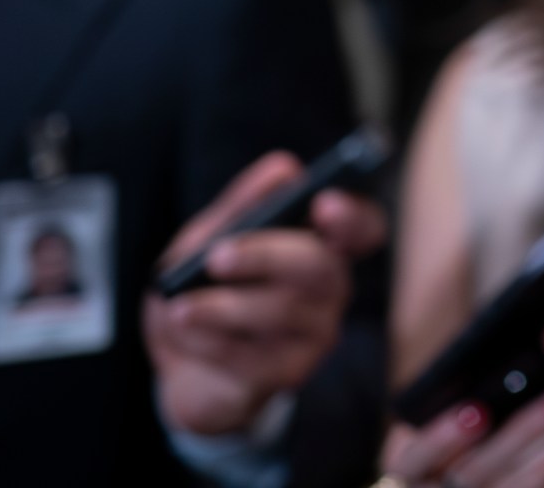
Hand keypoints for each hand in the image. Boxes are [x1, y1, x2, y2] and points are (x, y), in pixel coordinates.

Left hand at [145, 151, 388, 437]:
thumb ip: (241, 206)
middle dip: (266, 257)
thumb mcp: (207, 241)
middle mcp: (330, 290)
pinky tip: (184, 330)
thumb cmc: (204, 294)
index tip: (323, 204)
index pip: (364, 228)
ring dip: (221, 307)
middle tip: (215, 257)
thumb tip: (284, 167)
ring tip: (179, 306)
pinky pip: (252, 356)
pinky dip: (208, 340)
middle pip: (321, 267)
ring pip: (283, 312)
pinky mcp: (288, 375)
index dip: (352, 216)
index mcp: (319, 248)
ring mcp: (315, 335)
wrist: (183, 368)